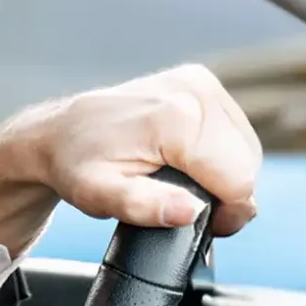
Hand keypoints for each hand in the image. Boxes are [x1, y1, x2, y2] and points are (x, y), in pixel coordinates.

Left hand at [0, 64, 262, 254]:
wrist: (59, 133)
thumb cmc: (77, 165)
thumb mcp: (99, 196)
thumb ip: (145, 207)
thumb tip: (190, 211)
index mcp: (176, 118)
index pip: (238, 180)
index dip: (226, 214)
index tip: (198, 223)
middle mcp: (194, 92)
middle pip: (246, 165)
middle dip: (225, 194)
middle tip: (182, 205)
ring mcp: (198, 82)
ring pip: (245, 149)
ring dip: (223, 174)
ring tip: (181, 183)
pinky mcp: (199, 82)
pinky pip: (234, 131)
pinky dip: (219, 153)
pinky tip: (187, 161)